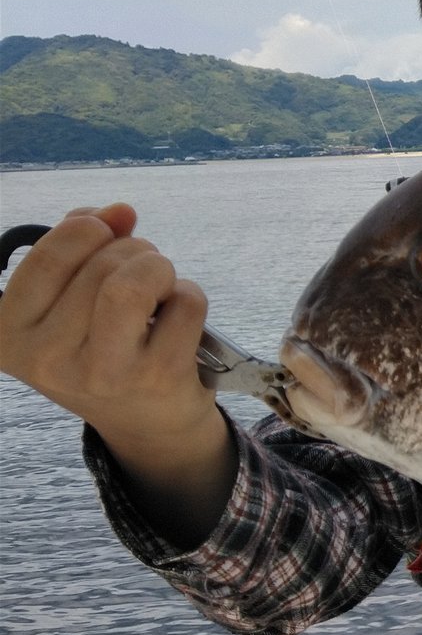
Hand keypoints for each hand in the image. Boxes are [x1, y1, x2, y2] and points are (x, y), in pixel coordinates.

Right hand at [0, 204, 233, 542]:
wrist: (147, 423)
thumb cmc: (103, 348)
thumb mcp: (68, 302)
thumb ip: (81, 247)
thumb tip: (119, 211)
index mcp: (10, 334)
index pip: (47, 255)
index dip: (86, 229)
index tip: (104, 231)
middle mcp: (48, 358)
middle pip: (102, 264)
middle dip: (133, 250)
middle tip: (141, 271)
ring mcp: (103, 371)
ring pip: (136, 280)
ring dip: (159, 267)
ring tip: (159, 285)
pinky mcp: (158, 376)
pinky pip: (185, 302)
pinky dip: (189, 296)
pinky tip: (178, 318)